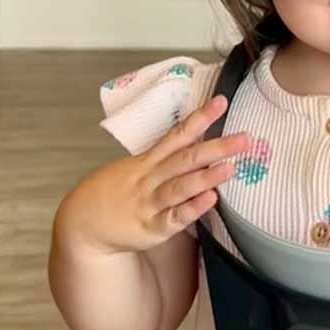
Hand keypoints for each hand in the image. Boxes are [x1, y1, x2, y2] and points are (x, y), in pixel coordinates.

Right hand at [56, 96, 250, 258]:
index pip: (178, 135)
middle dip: (216, 147)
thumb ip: (162, 157)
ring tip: (231, 167)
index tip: (222, 102)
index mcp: (148, 161)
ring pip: (180, 187)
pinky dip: (192, 209)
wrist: (84, 223)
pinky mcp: (152, 228)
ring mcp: (151, 203)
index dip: (200, 118)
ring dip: (206, 177)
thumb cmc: (115, 193)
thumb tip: (194, 140)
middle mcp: (151, 178)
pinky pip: (174, 218)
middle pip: (185, 159)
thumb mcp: (134, 167)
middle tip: (245, 138)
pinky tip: (210, 201)